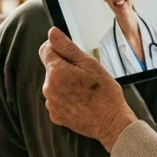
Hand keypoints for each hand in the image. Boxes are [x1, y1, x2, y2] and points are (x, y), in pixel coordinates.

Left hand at [40, 28, 136, 151]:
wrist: (111, 123)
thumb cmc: (105, 93)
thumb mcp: (90, 64)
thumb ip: (67, 47)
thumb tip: (52, 33)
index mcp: (56, 72)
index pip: (45, 50)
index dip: (58, 48)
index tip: (71, 54)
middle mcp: (48, 88)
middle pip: (51, 69)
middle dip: (64, 68)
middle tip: (84, 75)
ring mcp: (51, 104)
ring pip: (54, 85)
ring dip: (65, 84)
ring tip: (85, 90)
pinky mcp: (55, 116)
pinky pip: (57, 100)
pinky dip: (66, 99)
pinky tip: (81, 101)